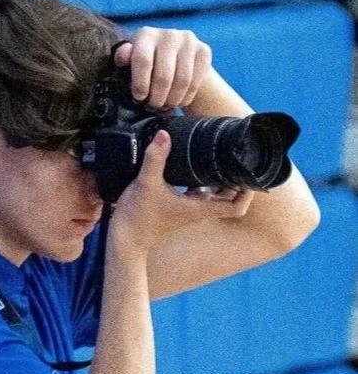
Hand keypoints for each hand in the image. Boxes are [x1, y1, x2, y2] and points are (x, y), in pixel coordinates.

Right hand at [110, 130, 253, 252]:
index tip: (248, 172)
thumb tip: (164, 134)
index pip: (236, 207)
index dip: (248, 192)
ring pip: (214, 194)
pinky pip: (198, 192)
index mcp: (199, 208)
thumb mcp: (146, 183)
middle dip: (237, 180)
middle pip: (229, 198)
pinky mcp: (178, 205)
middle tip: (237, 157)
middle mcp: (198, 209)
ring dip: (220, 179)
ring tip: (221, 157)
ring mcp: (189, 208)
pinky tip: (194, 165)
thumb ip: (155, 158)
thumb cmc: (138, 218)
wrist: (124, 239)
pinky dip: (202, 181)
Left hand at [114, 27, 212, 108]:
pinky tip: (178, 101)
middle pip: (164, 76)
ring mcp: (188, 41)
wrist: (175, 59)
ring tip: (164, 105)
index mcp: (146, 35)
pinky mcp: (204, 50)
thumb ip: (124, 60)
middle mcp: (169, 34)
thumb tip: (122, 56)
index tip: (139, 99)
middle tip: (153, 106)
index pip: (143, 60)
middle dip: (157, 98)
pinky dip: (185, 97)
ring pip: (182, 81)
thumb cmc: (146, 64)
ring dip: (172, 100)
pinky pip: (195, 82)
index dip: (140, 84)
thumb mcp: (130, 63)